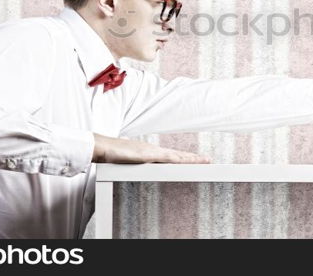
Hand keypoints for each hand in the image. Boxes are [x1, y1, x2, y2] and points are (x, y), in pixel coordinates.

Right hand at [92, 133, 210, 163]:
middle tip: (209, 160)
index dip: (186, 158)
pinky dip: (177, 160)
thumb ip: (138, 163)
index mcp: (152, 152)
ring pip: (176, 156)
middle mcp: (155, 151)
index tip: (198, 160)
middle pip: (179, 155)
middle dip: (194, 158)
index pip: (174, 156)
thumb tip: (142, 166)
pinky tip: (184, 161)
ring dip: (190, 159)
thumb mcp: (130, 160)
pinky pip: (166, 158)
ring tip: (204, 160)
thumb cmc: (114, 154)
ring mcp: (152, 152)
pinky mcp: (147, 155)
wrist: (103, 146)